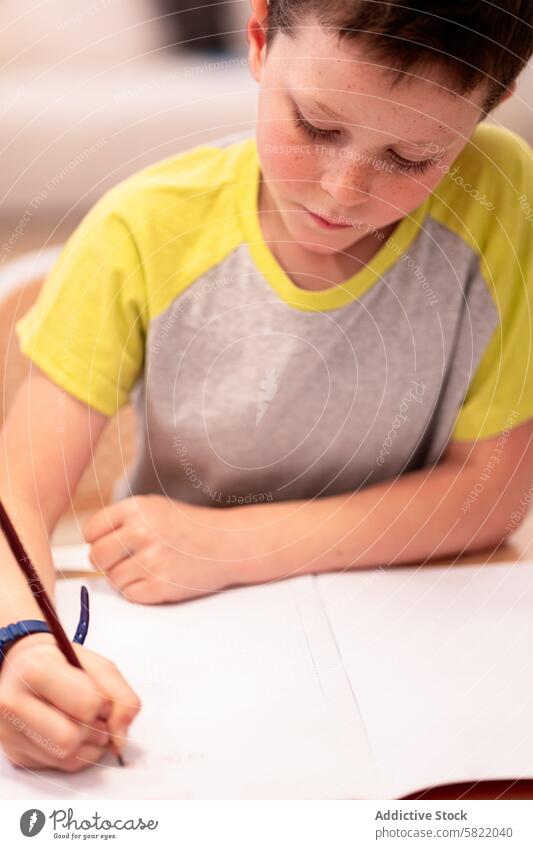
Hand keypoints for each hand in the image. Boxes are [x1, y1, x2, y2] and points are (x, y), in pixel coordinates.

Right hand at [0, 632, 140, 772]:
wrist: (21, 668)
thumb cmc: (59, 662)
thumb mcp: (95, 664)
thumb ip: (120, 695)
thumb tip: (120, 737)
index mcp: (34, 670)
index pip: (86, 705)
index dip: (104, 705)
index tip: (102, 697)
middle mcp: (12, 703)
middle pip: (70, 739)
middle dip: (95, 730)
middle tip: (97, 716)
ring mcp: (9, 732)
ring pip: (66, 758)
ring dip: (90, 745)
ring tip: (86, 723)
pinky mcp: (15, 754)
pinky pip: (60, 767)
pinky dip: (78, 754)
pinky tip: (73, 733)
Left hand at [83, 495, 236, 604]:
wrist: (227, 544)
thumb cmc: (189, 527)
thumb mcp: (154, 508)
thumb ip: (122, 521)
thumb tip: (90, 544)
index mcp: (137, 508)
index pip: (91, 530)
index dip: (98, 540)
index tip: (110, 543)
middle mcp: (142, 531)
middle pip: (97, 556)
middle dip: (108, 561)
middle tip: (128, 558)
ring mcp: (152, 560)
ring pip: (113, 579)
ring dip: (126, 577)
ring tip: (149, 566)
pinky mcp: (161, 585)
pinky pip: (130, 595)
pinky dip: (140, 591)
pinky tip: (157, 577)